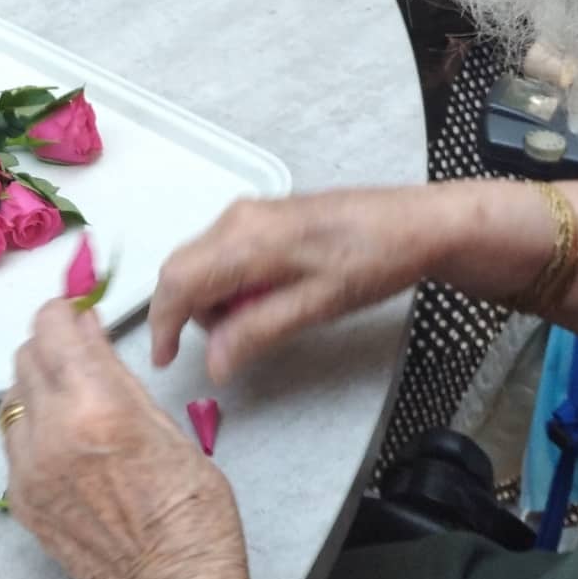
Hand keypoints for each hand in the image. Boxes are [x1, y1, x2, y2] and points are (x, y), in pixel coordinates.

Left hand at [4, 302, 255, 578]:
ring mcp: (28, 468)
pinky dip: (31, 427)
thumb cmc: (189, 514)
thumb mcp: (166, 424)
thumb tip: (87, 329)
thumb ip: (114, 372)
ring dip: (37, 385)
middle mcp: (52, 431)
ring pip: (12, 396)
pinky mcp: (19, 497)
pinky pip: (12, 440)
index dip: (63, 311)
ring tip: (74, 399)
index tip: (74, 313)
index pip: (52, 327)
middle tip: (79, 352)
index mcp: (95, 405)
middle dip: (51, 345)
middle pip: (26, 355)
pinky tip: (65, 440)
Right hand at [150, 191, 428, 384]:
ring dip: (212, 299)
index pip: (178, 281)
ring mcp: (249, 213)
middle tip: (227, 345)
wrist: (415, 223)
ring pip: (200, 262)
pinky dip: (229, 283)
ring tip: (260, 319)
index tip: (163, 359)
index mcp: (246, 239)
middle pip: (182, 269)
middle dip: (189, 313)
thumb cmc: (372, 262)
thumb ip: (258, 331)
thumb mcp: (316, 306)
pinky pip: (222, 252)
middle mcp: (237, 219)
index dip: (162, 323)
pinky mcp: (263, 216)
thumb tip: (213, 365)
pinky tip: (266, 297)